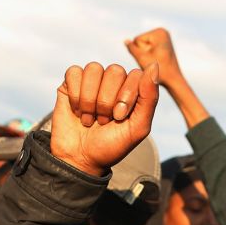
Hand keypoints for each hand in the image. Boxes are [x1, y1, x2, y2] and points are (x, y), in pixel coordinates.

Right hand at [50, 62, 160, 176]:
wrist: (81, 158)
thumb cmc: (112, 145)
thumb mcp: (138, 127)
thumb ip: (149, 98)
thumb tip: (154, 65)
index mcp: (132, 90)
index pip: (136, 75)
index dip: (127, 95)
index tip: (119, 117)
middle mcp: (113, 82)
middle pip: (115, 70)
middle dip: (108, 100)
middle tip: (104, 120)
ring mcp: (92, 81)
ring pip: (94, 68)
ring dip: (90, 99)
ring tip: (90, 118)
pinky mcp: (71, 83)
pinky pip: (74, 72)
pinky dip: (75, 94)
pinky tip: (77, 110)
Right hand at [124, 28, 183, 88]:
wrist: (174, 80)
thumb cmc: (159, 71)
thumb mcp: (142, 59)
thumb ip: (132, 49)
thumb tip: (126, 41)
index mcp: (159, 32)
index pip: (137, 40)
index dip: (141, 52)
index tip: (153, 59)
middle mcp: (162, 31)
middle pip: (140, 41)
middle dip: (144, 53)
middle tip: (155, 62)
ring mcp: (163, 37)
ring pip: (143, 45)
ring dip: (146, 55)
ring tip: (156, 62)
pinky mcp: (163, 43)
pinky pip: (148, 48)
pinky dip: (150, 55)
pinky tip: (157, 61)